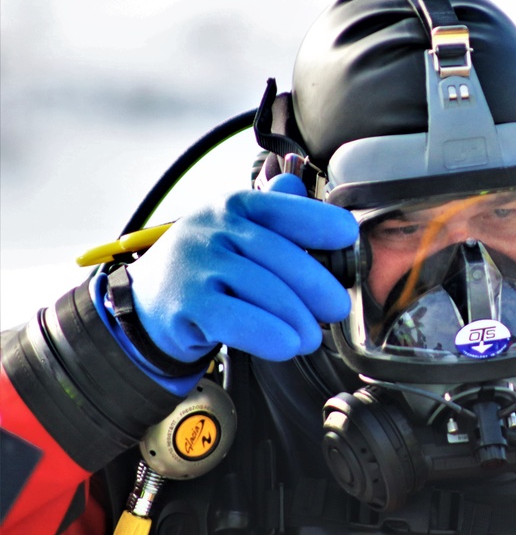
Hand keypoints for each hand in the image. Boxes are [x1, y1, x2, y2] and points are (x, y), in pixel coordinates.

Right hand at [127, 174, 357, 362]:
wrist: (148, 301)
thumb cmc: (208, 267)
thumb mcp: (238, 233)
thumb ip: (276, 215)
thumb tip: (306, 189)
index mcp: (234, 206)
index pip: (283, 209)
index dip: (319, 221)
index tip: (348, 236)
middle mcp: (214, 228)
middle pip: (279, 255)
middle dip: (316, 284)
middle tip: (338, 308)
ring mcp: (197, 264)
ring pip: (262, 289)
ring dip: (297, 316)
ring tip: (313, 336)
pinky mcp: (186, 303)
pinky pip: (235, 319)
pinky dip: (266, 333)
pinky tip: (288, 345)